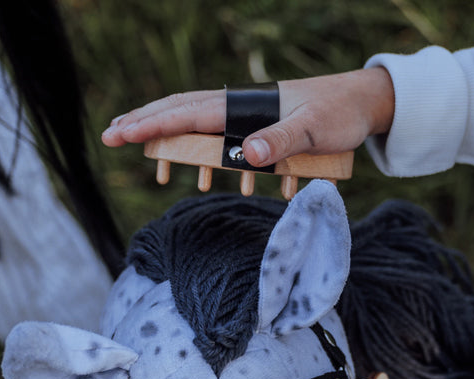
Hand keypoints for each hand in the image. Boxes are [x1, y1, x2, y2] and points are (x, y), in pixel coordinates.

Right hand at [101, 68, 394, 166]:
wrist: (363, 103)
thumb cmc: (339, 114)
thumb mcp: (313, 129)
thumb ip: (281, 141)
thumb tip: (248, 156)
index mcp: (244, 106)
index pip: (186, 115)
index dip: (151, 125)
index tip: (119, 134)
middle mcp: (240, 109)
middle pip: (181, 113)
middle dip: (146, 124)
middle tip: (111, 135)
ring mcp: (249, 119)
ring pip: (198, 126)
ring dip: (170, 139)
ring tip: (144, 154)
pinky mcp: (262, 131)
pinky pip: (226, 143)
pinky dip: (209, 157)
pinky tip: (206, 179)